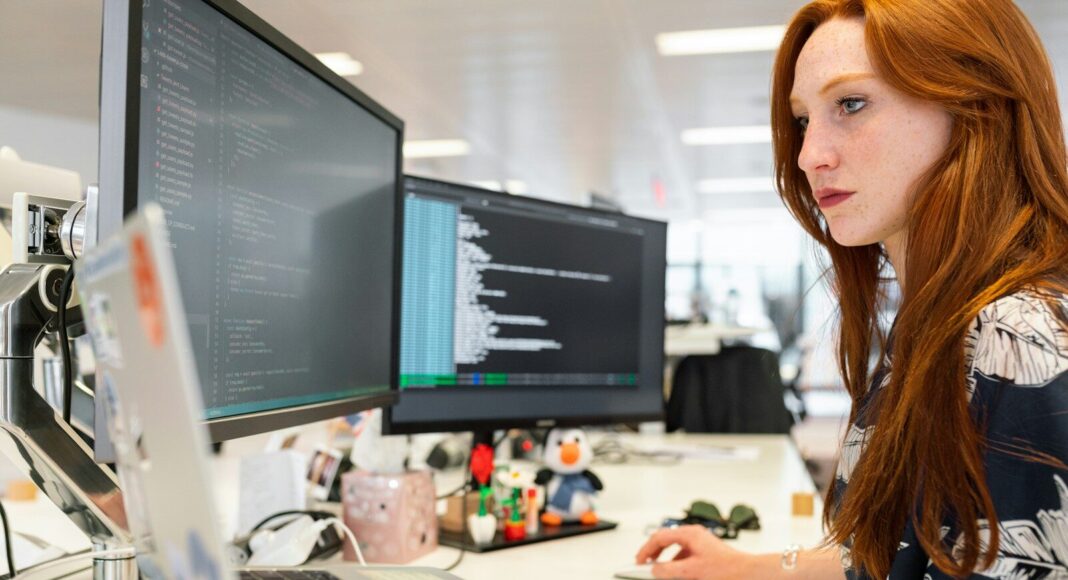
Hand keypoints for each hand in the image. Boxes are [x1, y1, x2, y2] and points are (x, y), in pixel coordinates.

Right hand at [634, 525, 751, 578]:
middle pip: (666, 541)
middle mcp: (694, 535)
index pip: (659, 537)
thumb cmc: (727, 569)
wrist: (749, 574)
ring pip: (676, 550)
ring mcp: (700, 543)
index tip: (639, 561)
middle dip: (655, 554)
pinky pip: (686, 556)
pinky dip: (678, 565)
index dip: (646, 549)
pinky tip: (679, 575)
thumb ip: (670, 570)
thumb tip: (655, 569)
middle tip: (645, 565)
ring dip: (667, 561)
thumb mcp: (692, 571)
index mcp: (690, 534)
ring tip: (662, 573)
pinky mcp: (706, 553)